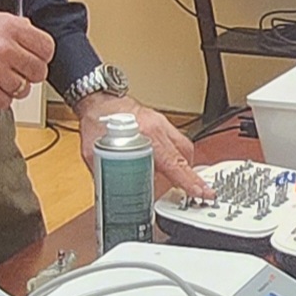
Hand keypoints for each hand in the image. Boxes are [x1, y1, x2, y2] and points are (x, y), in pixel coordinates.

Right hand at [0, 11, 54, 106]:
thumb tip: (33, 35)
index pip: (46, 47)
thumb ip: (15, 27)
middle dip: (30, 74)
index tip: (37, 59)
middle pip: (38, 71)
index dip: (43, 56)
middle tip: (19, 72)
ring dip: (13, 87)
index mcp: (10, 28)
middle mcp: (5, 48)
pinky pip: (6, 102)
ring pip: (23, 89)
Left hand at [74, 92, 208, 198]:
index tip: (200, 192)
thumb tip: (112, 196)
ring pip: (184, 147)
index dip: (187, 180)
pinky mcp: (160, 123)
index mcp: (144, 134)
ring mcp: (161, 123)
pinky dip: (178, 154)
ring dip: (185, 166)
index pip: (172, 162)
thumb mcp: (95, 153)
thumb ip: (107, 175)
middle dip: (193, 176)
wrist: (98, 99)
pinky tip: (171, 165)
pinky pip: (177, 140)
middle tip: (198, 192)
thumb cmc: (97, 120)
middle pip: (184, 155)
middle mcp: (157, 127)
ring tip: (183, 181)